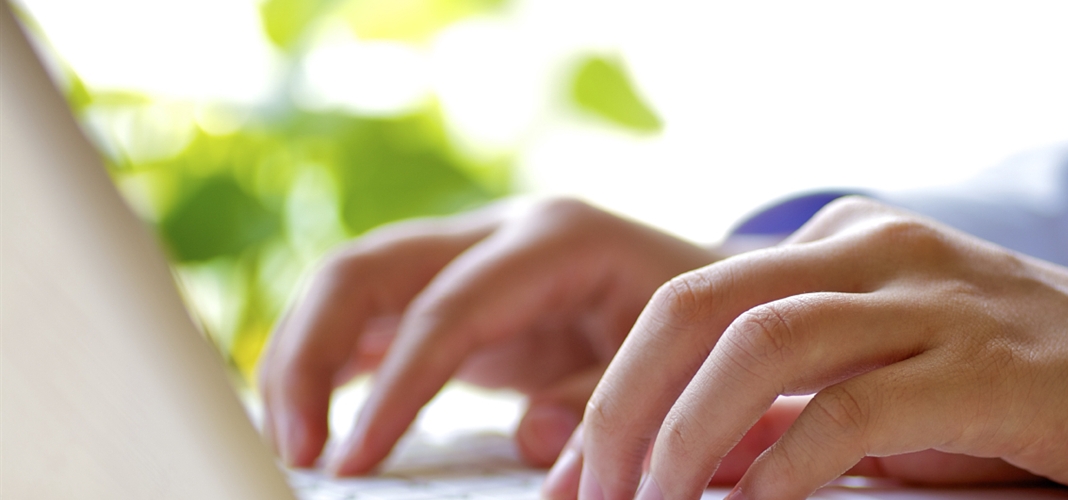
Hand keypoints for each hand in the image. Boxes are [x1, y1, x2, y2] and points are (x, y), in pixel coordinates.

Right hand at [256, 197, 718, 474]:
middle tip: (298, 449)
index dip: (393, 388)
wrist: (722, 292)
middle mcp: (500, 232)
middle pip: (367, 270)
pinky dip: (329, 363)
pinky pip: (370, 316)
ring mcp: (470, 255)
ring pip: (350, 285)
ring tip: (292, 443)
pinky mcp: (455, 291)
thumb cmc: (704, 327)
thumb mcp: (673, 362)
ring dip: (303, 358)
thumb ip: (603, 398)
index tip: (353, 460)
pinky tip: (308, 419)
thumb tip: (530, 439)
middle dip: (311, 355)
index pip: (446, 310)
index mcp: (556, 238)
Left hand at [551, 197, 1067, 498]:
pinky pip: (851, 407)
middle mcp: (877, 251)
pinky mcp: (982, 365)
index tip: (573, 472)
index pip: (693, 298)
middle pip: (702, 302)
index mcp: (844, 244)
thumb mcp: (884, 390)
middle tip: (585, 493)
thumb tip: (676, 466)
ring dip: (682, 436)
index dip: (615, 384)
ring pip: (761, 342)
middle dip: (623, 403)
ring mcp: (931, 300)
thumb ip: (786, 411)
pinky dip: (781, 465)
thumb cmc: (1013, 398)